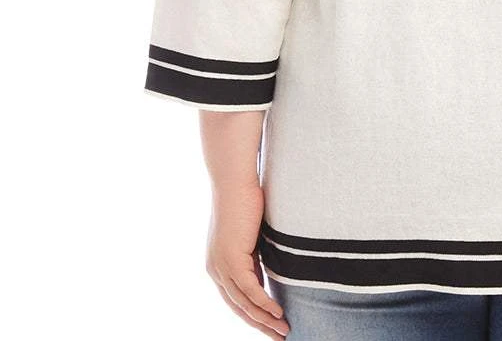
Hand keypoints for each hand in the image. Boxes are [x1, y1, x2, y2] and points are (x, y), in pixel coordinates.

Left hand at [205, 182, 288, 338]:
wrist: (234, 179)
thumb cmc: (245, 199)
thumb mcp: (251, 234)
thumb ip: (255, 254)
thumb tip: (269, 268)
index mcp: (218, 264)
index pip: (235, 299)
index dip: (254, 314)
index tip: (272, 324)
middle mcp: (215, 269)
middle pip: (238, 307)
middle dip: (260, 325)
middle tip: (279, 336)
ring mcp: (221, 266)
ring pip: (243, 303)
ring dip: (265, 319)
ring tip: (283, 329)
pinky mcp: (231, 259)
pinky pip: (249, 290)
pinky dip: (264, 303)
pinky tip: (278, 312)